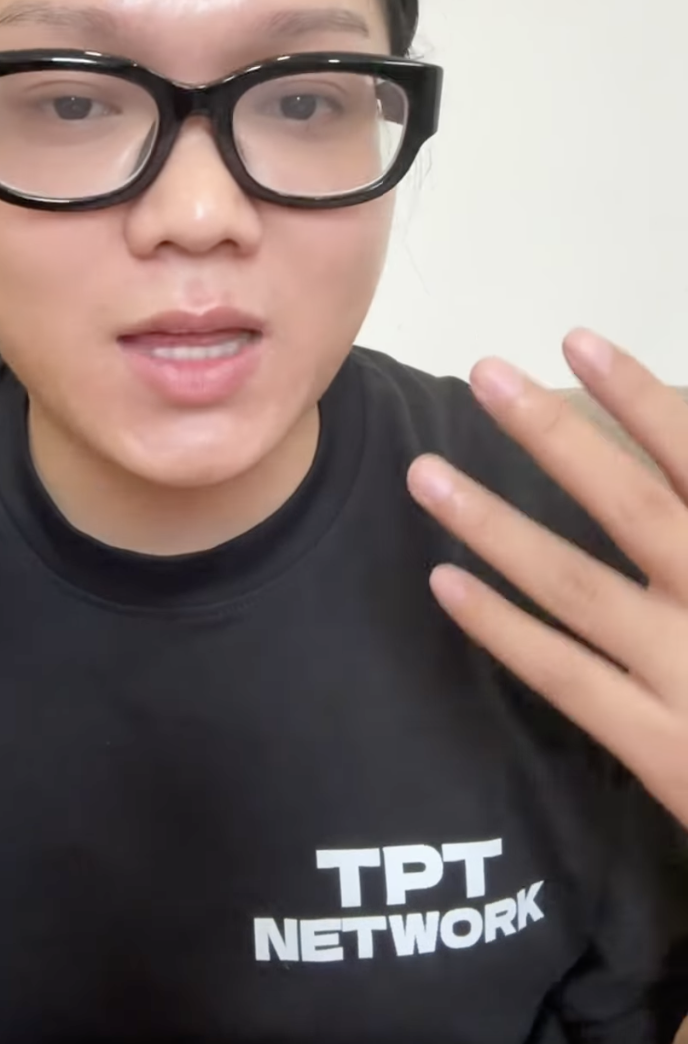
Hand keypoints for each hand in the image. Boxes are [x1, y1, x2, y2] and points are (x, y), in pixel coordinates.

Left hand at [406, 330, 687, 831]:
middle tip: (487, 376)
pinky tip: (445, 583)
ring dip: (495, 525)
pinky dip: (502, 628)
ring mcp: (687, 675)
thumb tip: (667, 417)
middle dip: (555, 436)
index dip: (640, 397)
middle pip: (631, 505)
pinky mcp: (659, 747)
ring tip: (426, 474)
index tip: (577, 341)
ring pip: (576, 587)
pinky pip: (566, 678)